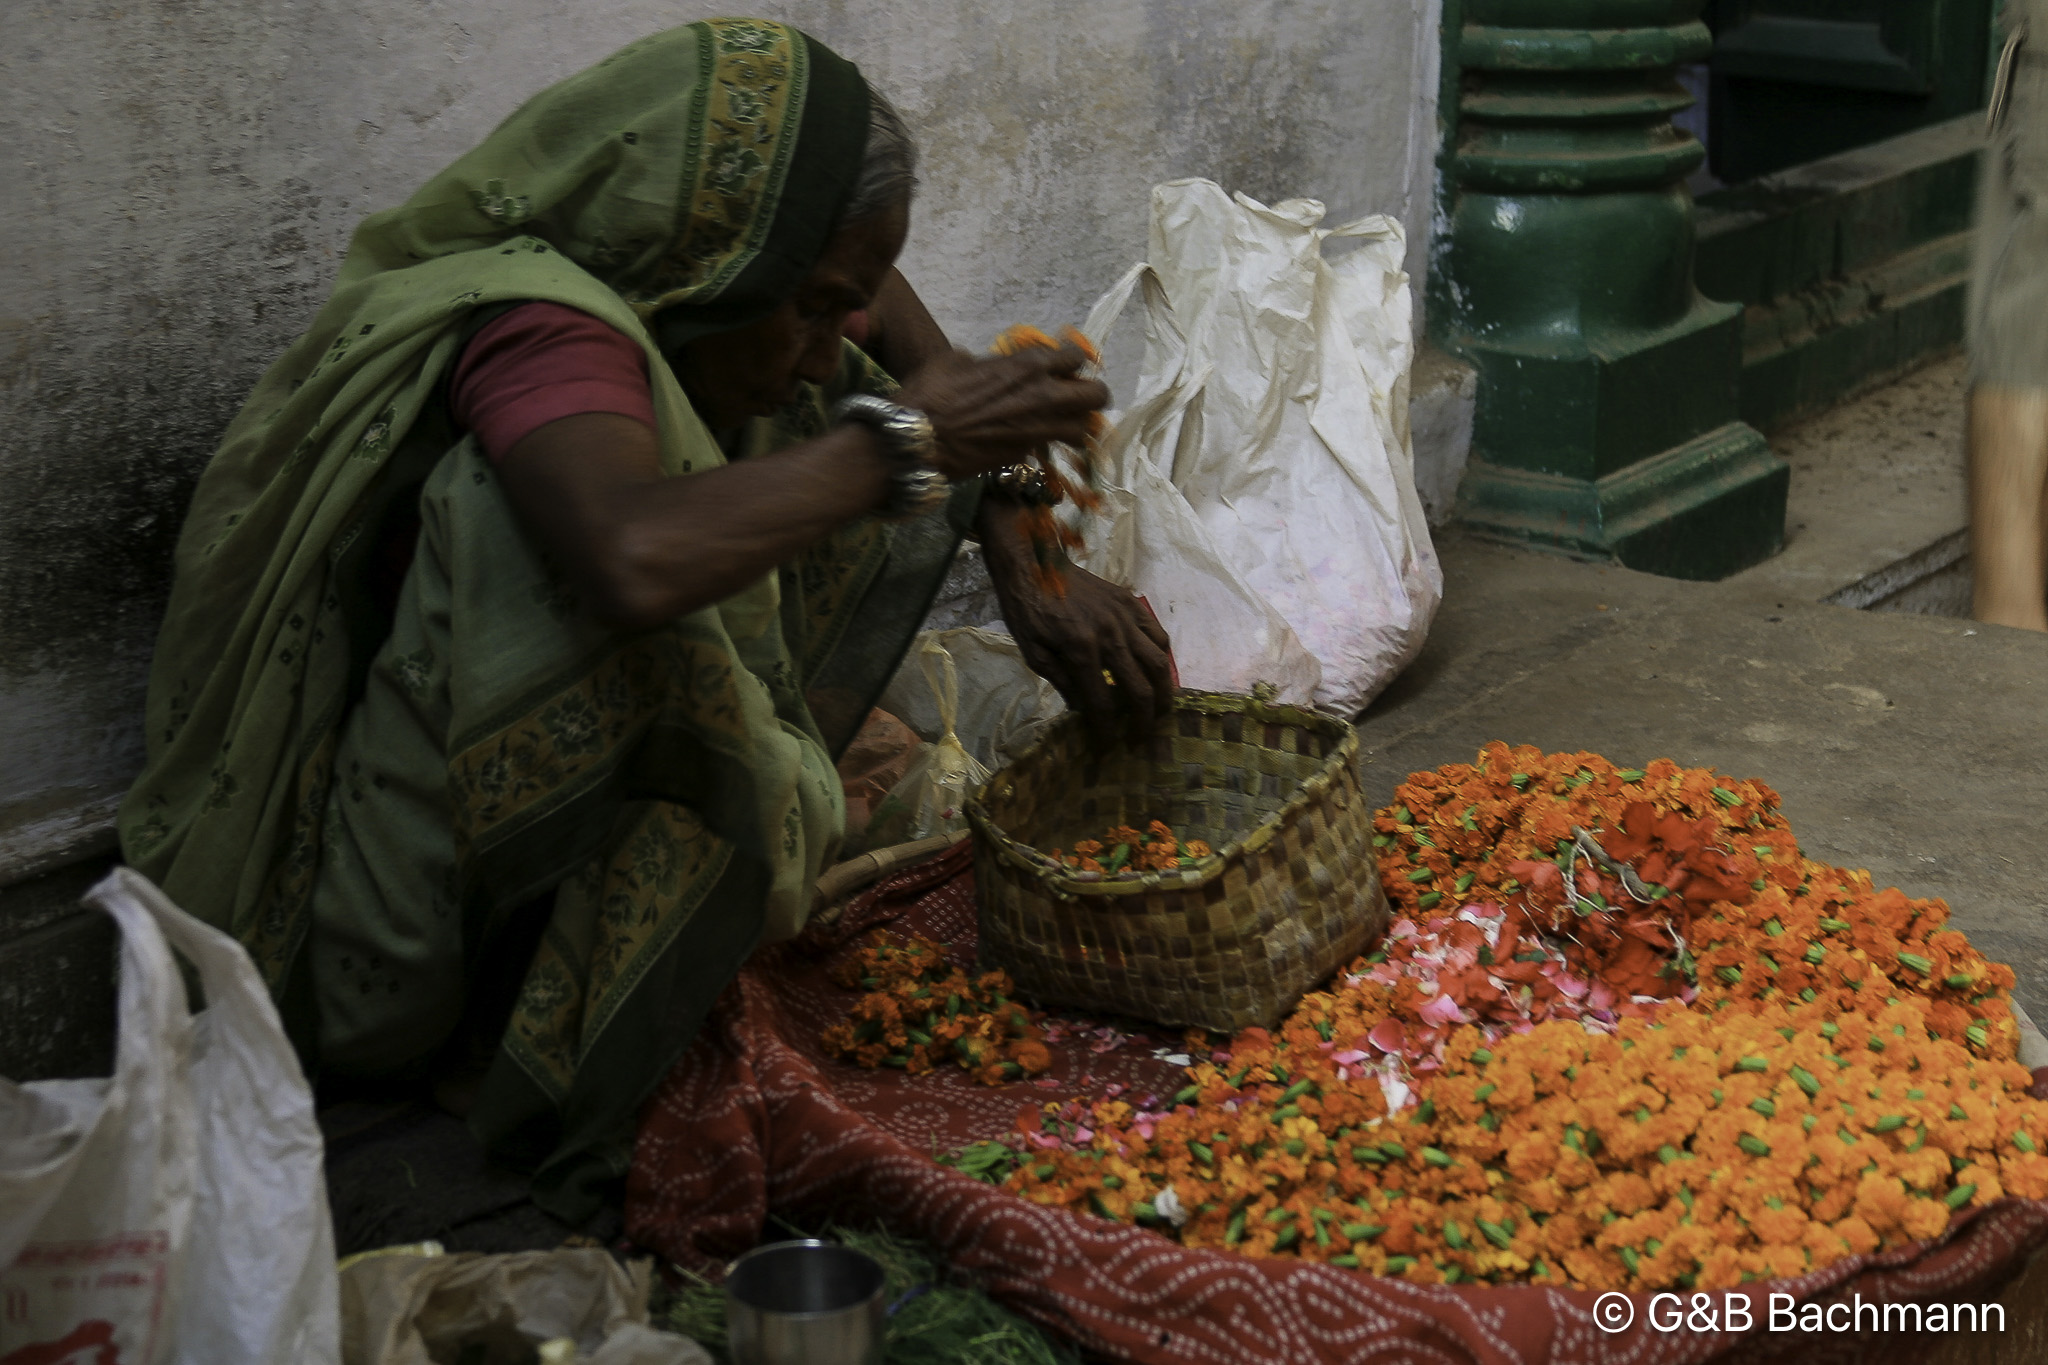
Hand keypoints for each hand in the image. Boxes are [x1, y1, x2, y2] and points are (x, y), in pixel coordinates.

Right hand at [895, 344, 1107, 481]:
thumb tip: (988, 368)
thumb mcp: (956, 361)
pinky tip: (1037, 438)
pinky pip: (1054, 445)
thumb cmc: (931, 393)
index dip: (1072, 363)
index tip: (1065, 368)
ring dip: (1078, 425)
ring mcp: (1040, 428)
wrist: (920, 438)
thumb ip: (987, 363)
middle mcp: (1045, 395)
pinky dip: (1052, 443)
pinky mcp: (1027, 453)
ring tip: (1063, 423)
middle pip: (1098, 395)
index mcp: (1030, 364)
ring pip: (1085, 428)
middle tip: (1077, 398)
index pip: (1076, 357)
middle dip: (1092, 396)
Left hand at [982, 508, 1174, 745]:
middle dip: (1145, 720)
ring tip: (1159, 710)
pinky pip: (1157, 634)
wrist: (1034, 563)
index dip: (1107, 732)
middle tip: (1143, 738)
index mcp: (1081, 650)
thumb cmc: (1027, 609)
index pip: (1102, 704)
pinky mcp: (1130, 604)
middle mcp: (1110, 635)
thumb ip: (1062, 681)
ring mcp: (1125, 618)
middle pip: (1141, 687)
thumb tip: (1083, 710)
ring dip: (1163, 692)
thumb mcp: (1033, 652)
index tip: (1107, 749)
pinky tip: (1157, 671)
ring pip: (1159, 662)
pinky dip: (1162, 657)